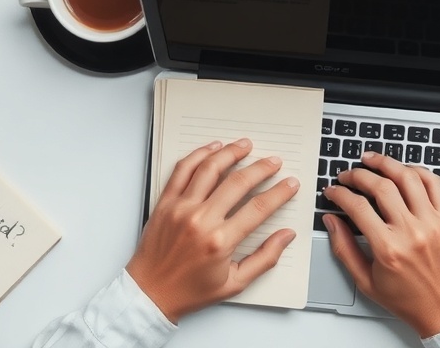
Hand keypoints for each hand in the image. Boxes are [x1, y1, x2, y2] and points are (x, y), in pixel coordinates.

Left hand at [126, 138, 299, 322]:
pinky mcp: (165, 203)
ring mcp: (180, 208)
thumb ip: (265, 258)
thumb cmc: (190, 291)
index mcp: (220, 242)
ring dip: (231, 153)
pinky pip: (182, 170)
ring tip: (245, 145)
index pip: (258, 209)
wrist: (149, 293)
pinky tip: (213, 148)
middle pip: (238, 183)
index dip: (279, 193)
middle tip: (274, 162)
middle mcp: (200, 220)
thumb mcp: (235, 284)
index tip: (290, 184)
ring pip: (210, 169)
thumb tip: (286, 236)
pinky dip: (199, 154)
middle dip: (261, 168)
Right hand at [323, 152, 439, 337]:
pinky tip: (403, 170)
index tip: (333, 190)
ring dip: (386, 163)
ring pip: (408, 177)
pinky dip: (417, 170)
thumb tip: (331, 221)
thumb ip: (344, 249)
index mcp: (389, 249)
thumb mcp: (367, 282)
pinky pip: (434, 184)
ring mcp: (433, 222)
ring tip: (372, 160)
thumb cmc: (410, 301)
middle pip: (381, 186)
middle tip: (347, 174)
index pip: (357, 207)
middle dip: (358, 174)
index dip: (340, 193)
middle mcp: (412, 231)